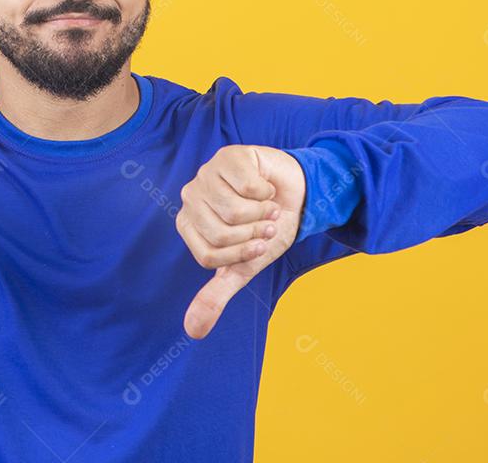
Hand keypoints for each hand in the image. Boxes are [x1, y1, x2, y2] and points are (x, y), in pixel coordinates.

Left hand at [176, 145, 304, 338]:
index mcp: (189, 225)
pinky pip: (247, 185)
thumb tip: (192, 331)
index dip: (240, 254)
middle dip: (253, 235)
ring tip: (268, 208)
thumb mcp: (244, 266)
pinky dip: (266, 192)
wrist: (298, 195)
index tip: (257, 247)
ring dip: (262, 214)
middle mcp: (191, 198)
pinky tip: (266, 187)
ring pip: (233, 210)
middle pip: (221, 233)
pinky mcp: (227, 156)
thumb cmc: (266, 228)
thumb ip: (217, 295)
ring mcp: (206, 174)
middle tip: (265, 225)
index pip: (209, 255)